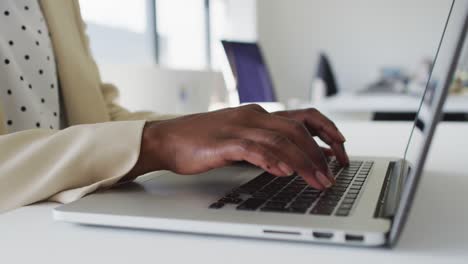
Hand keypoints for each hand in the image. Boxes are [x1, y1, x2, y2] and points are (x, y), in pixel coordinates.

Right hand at [124, 105, 348, 189]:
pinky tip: (284, 172)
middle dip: (319, 153)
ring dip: (303, 162)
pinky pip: (254, 149)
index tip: (341, 146)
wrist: (168, 138)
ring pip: (281, 140)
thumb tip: (289, 159)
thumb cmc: (202, 140)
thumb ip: (263, 143)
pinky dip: (272, 160)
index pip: (302, 117)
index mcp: (258, 114)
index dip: (326, 129)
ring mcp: (238, 128)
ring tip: (317, 180)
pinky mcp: (223, 142)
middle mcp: (252, 117)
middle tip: (332, 173)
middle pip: (297, 130)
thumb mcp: (239, 137)